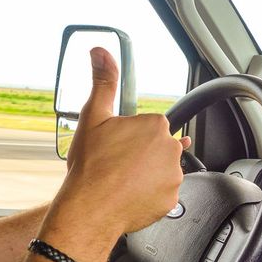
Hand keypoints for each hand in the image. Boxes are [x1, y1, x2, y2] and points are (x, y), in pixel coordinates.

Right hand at [60, 48, 189, 236]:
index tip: (116, 147)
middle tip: (116, 165)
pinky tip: (129, 195)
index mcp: (155, 125)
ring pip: (160, 170)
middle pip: (157, 147)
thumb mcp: (93, 117)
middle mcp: (170, 149)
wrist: (88, 209)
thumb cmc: (90, 166)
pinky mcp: (171, 200)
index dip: (130, 137)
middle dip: (140, 154)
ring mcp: (173, 176)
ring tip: (121, 181)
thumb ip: (103, 82)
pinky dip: (149, 194)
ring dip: (146, 174)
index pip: (149, 126)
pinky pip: (162, 193)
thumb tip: (101, 52)